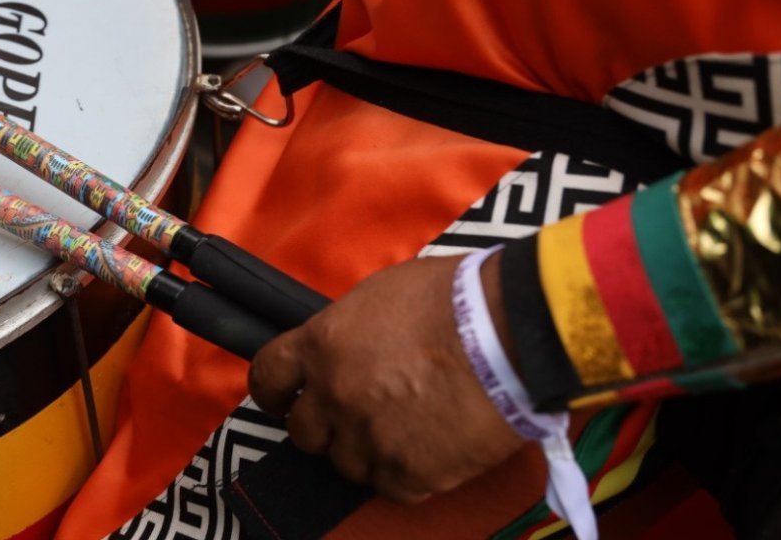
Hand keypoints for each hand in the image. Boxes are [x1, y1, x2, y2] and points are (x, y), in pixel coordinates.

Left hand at [248, 254, 523, 502]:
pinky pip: (391, 486)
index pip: (267, 377)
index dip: (273, 392)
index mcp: (322, 344)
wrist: (513, 333)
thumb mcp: (382, 295)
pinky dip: (407, 473)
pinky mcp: (410, 472)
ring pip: (347, 464)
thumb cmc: (455, 298)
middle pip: (304, 431)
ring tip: (406, 428)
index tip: (281, 399)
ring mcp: (370, 438)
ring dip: (368, 450)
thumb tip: (342, 349)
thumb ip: (347, 330)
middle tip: (357, 414)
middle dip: (325, 424)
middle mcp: (335, 395)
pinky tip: (430, 448)